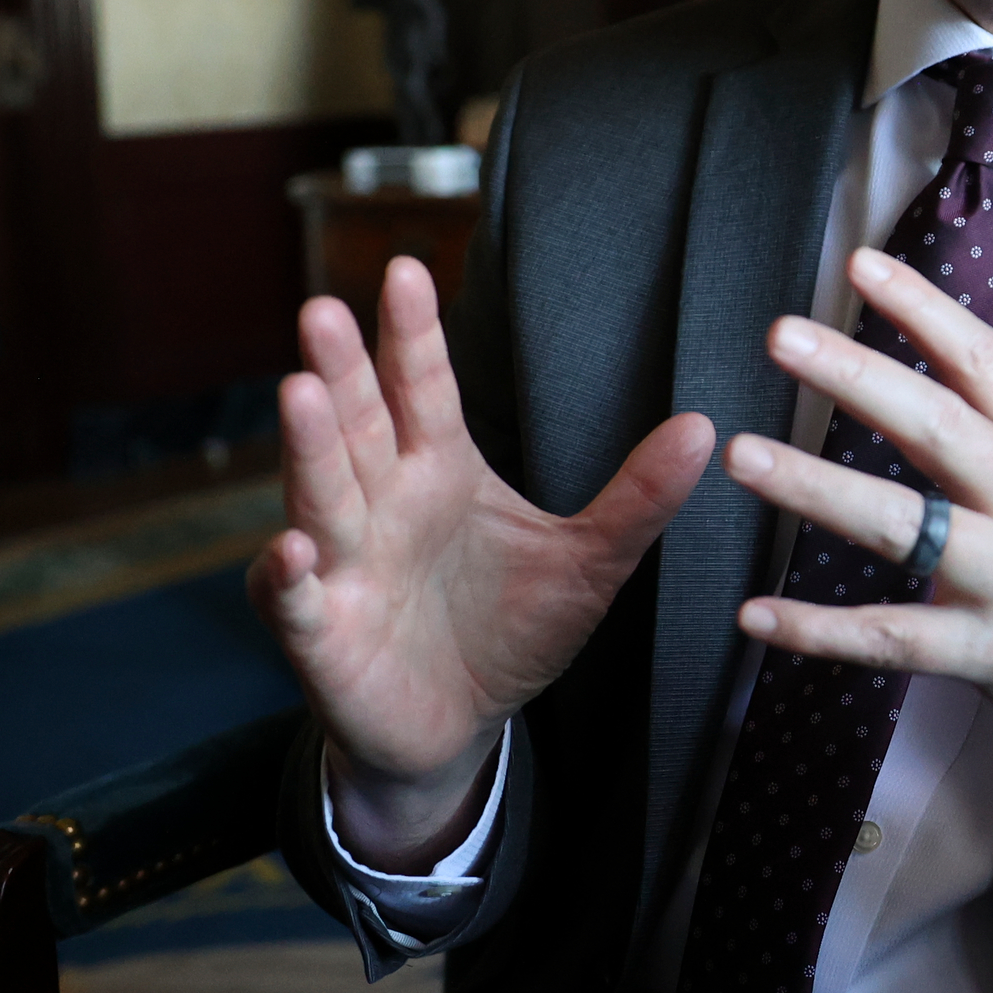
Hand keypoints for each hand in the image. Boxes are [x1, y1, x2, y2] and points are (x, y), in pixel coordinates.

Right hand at [250, 257, 712, 868]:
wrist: (458, 724)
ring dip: (308, 445)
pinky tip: (295, 548)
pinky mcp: (321, 631)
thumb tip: (704, 425)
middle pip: (359, 423)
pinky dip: (288, 574)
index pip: (423, 388)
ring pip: (320, 493)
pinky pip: (295, 597)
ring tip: (300, 391)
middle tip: (325, 309)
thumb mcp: (589, 562)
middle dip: (342, 368)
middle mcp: (382, 502)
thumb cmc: (511, 628)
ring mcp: (343, 563)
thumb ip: (639, 498)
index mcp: (439, 468)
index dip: (414, 334)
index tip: (407, 268)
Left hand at [723, 247, 992, 808]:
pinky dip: (822, 630)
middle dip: (857, 376)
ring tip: (744, 456)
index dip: (923, 310)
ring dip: (815, 489)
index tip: (863, 266)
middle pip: (938, 426)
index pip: (985, 364)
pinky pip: (895, 639)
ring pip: (903, 526)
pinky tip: (758, 614)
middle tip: (783, 336)